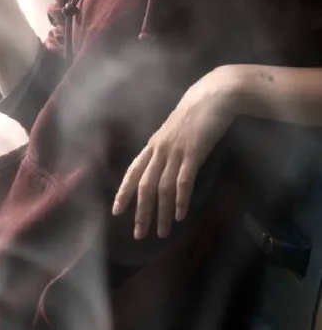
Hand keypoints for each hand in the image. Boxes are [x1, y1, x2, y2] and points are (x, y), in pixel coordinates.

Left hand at [112, 66, 237, 239]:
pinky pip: (183, 181)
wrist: (213, 95)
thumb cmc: (197, 111)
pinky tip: (180, 215)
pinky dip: (180, 200)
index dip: (124, 191)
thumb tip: (163, 165)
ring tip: (162, 232)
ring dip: (162, 213)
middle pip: (145, 185)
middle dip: (141, 211)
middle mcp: (160, 149)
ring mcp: (176, 151)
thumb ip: (167, 147)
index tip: (116, 211)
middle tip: (139, 234)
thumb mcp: (174, 129)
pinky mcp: (193, 153)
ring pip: (163, 188)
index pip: (133, 171)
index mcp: (154, 143)